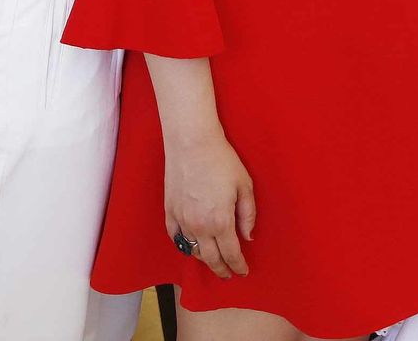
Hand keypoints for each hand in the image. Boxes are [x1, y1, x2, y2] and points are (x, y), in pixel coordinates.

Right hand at [163, 131, 255, 278]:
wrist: (192, 143)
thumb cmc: (221, 160)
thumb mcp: (245, 186)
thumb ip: (248, 214)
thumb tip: (248, 236)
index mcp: (221, 222)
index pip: (231, 254)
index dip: (238, 266)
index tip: (243, 271)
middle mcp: (199, 227)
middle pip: (211, 259)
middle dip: (222, 269)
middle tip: (228, 274)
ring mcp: (182, 220)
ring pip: (192, 251)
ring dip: (204, 259)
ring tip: (212, 260)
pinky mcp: (169, 211)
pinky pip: (176, 238)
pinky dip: (184, 246)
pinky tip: (191, 246)